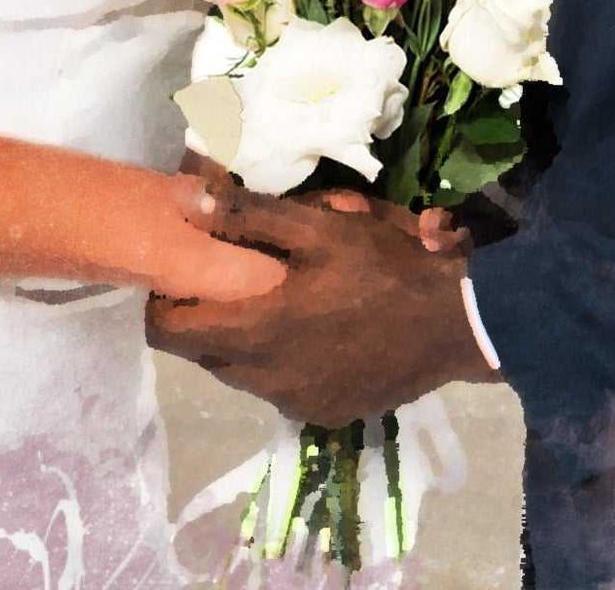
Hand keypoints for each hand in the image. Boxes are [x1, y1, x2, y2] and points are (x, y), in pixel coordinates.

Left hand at [146, 183, 495, 424]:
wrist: (453, 325)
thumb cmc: (382, 268)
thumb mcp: (318, 227)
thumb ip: (248, 216)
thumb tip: (187, 199)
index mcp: (255, 332)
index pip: (170, 333)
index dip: (161, 304)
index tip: (176, 275)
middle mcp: (265, 380)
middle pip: (205, 354)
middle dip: (207, 318)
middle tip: (230, 280)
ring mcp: (297, 404)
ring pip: (242, 375)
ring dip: (244, 341)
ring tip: (275, 301)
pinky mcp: (326, 415)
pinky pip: (281, 390)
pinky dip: (281, 363)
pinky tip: (312, 332)